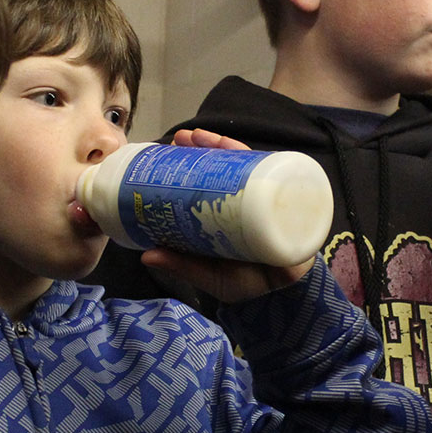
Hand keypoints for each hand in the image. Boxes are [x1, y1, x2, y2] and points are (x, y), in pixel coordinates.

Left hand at [141, 128, 313, 301]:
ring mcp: (263, 200)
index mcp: (222, 214)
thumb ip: (183, 266)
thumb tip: (146, 255)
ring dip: (221, 146)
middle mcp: (242, 202)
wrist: (285, 296)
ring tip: (200, 136)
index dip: (187, 166)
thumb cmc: (246, 284)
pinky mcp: (283, 201)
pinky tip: (236, 148)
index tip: (166, 154)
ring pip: (243, 164)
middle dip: (201, 148)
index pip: (205, 183)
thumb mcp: (209, 276)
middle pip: (223, 167)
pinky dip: (255, 158)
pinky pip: (271, 173)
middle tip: (180, 139)